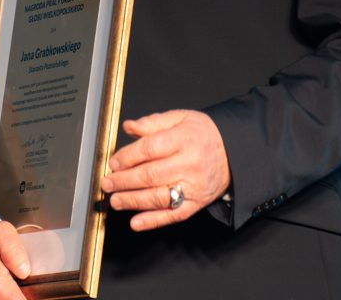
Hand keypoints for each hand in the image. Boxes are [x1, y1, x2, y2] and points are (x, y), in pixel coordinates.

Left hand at [99, 109, 230, 231]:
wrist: (232, 153)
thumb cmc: (202, 135)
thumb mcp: (180, 118)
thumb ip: (153, 123)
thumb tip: (129, 127)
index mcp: (185, 138)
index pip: (150, 148)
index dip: (128, 156)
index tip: (113, 162)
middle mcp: (190, 163)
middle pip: (150, 174)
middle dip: (124, 181)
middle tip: (108, 183)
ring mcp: (194, 186)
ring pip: (158, 197)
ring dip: (133, 201)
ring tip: (115, 200)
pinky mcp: (197, 203)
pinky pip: (173, 214)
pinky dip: (153, 221)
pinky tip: (136, 222)